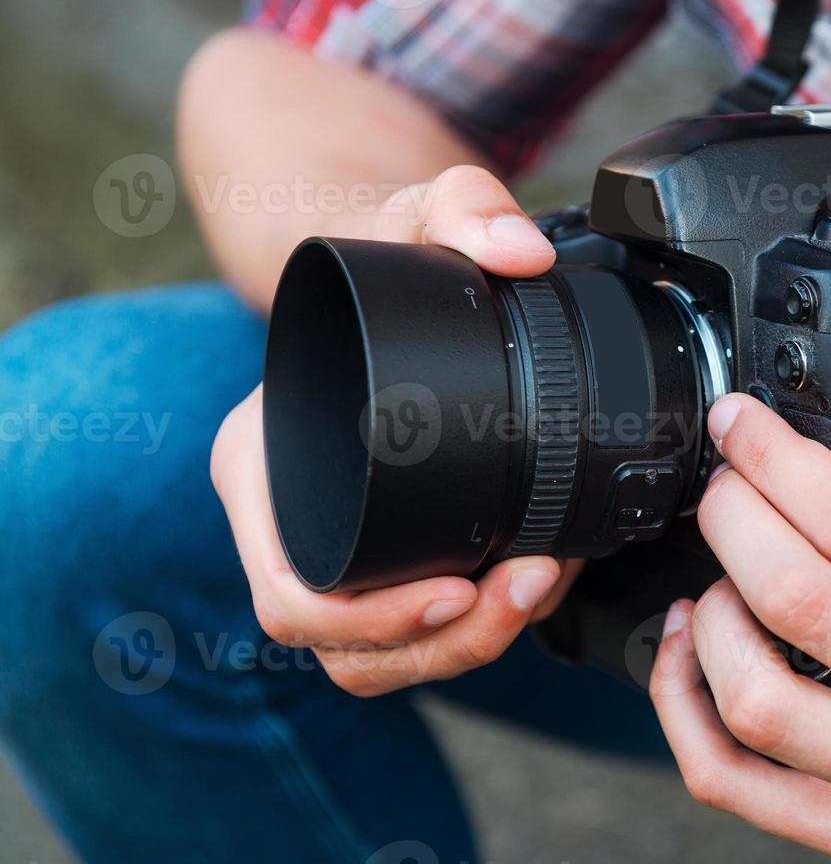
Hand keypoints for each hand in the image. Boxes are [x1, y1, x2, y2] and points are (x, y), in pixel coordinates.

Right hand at [212, 167, 579, 696]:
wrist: (386, 279)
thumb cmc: (379, 259)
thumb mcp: (412, 211)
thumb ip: (462, 203)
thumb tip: (519, 252)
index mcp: (259, 466)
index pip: (286, 591)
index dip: (365, 620)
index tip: (454, 592)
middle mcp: (290, 522)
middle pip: (345, 647)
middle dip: (442, 643)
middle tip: (525, 585)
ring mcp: (340, 548)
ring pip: (383, 660)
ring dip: (466, 648)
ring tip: (538, 583)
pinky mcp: (390, 556)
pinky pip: (418, 634)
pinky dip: (478, 629)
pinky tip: (537, 578)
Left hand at [649, 198, 830, 863]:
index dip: (771, 460)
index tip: (738, 425)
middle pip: (795, 605)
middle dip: (726, 520)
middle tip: (721, 485)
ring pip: (755, 703)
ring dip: (705, 619)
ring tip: (717, 571)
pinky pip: (742, 790)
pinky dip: (687, 715)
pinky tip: (694, 656)